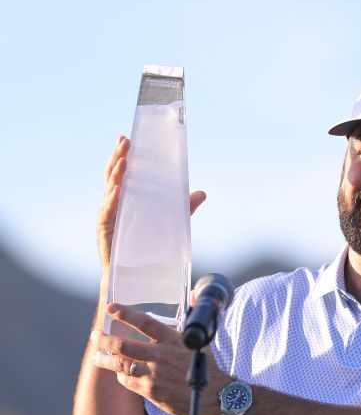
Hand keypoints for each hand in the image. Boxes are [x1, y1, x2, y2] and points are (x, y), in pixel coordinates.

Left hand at [91, 304, 229, 414]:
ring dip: (104, 359)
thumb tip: (195, 294)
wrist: (214, 396)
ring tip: (96, 356)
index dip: (125, 313)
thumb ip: (193, 316)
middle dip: (104, 339)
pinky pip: (128, 380)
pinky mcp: (151, 391)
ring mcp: (153, 374)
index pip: (144, 322)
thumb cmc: (208, 367)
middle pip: (123, 345)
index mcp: (172, 339)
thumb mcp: (201, 339)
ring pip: (120, 364)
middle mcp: (160, 355)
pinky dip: (121, 375)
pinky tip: (119, 373)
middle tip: (95, 336)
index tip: (110, 308)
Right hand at [96, 136, 206, 270]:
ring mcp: (107, 216)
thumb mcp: (169, 224)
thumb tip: (202, 192)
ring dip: (116, 175)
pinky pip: (108, 213)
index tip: (128, 137)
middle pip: (113, 175)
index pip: (123, 172)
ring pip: (109, 190)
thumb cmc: (147, 248)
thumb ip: (183, 208)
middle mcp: (113, 204)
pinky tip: (118, 191)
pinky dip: (112, 201)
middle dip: (118, 157)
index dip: (124, 155)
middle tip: (125, 142)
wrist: (134, 277)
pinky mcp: (104, 231)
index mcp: (126, 198)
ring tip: (124, 161)